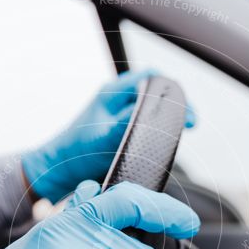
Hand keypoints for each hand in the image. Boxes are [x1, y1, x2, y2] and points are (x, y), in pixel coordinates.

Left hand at [21, 69, 195, 202]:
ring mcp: (122, 115)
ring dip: (169, 119)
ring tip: (181, 132)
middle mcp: (119, 100)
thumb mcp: (102, 138)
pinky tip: (166, 143)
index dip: (173, 91)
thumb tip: (152, 113)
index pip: (152, 78)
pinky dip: (160, 132)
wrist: (58, 171)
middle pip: (158, 92)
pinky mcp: (123, 131)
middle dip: (176, 105)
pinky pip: (148, 125)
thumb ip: (126, 123)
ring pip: (154, 109)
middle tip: (190, 123)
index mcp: (113, 93)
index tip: (186, 112)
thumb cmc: (74, 153)